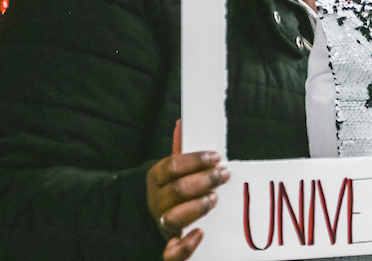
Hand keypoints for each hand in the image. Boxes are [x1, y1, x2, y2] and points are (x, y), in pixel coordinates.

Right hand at [146, 120, 229, 260]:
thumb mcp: (172, 170)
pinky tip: (199, 234)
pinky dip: (185, 245)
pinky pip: (172, 252)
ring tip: (214, 199)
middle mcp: (157, 202)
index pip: (172, 167)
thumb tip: (183, 122)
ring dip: (196, 207)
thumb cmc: (171, 189)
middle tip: (223, 175)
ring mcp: (162, 224)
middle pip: (176, 191)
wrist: (148, 219)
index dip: (194, 161)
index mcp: (157, 179)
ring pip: (173, 218)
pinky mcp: (168, 246)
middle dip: (202, 181)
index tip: (216, 157)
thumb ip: (180, 150)